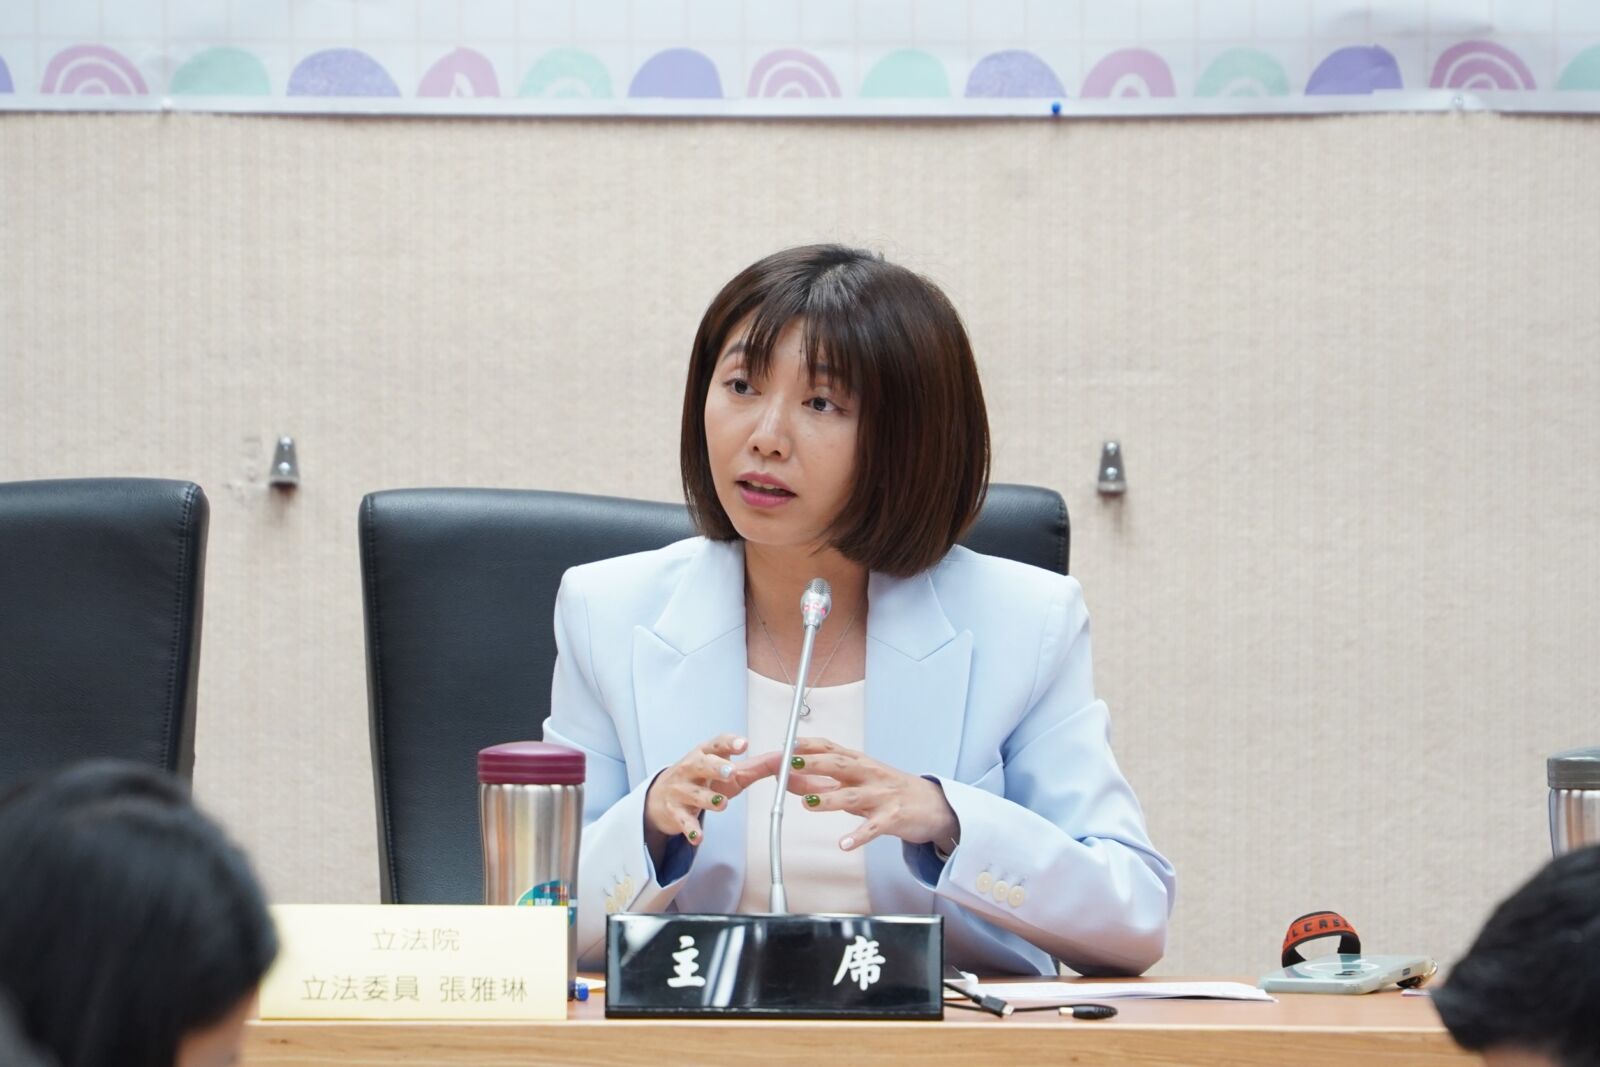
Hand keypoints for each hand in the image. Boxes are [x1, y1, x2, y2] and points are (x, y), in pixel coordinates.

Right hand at [643, 734, 765, 847]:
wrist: (661, 797)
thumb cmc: (702, 780)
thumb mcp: (729, 771)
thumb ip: (757, 766)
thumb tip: (785, 760)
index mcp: (705, 754)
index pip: (716, 744)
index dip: (730, 743)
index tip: (744, 744)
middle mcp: (690, 769)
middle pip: (701, 765)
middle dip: (716, 768)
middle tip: (731, 772)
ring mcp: (681, 791)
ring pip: (695, 795)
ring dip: (709, 800)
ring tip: (722, 804)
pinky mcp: (675, 812)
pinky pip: (684, 821)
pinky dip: (691, 829)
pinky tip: (698, 836)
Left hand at [745, 737, 960, 852]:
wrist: (934, 806)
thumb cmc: (890, 791)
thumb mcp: (859, 782)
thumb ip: (827, 782)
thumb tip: (789, 780)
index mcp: (860, 762)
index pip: (831, 748)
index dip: (808, 746)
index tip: (786, 745)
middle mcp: (870, 774)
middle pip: (839, 766)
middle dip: (813, 765)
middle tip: (789, 767)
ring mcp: (882, 795)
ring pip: (853, 796)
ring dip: (829, 800)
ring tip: (809, 804)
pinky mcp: (894, 818)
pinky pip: (874, 828)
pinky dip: (858, 836)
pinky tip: (844, 844)